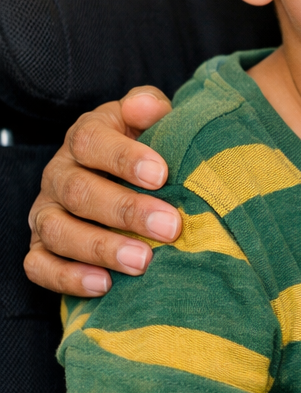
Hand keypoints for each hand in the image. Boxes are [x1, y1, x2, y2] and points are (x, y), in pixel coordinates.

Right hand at [25, 87, 180, 296]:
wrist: (126, 182)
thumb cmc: (145, 151)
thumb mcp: (150, 122)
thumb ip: (150, 108)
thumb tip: (146, 107)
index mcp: (84, 137)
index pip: (90, 140)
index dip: (124, 157)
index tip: (161, 175)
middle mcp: (59, 174)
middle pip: (79, 191)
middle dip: (126, 211)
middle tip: (169, 227)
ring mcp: (46, 212)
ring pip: (58, 231)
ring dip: (101, 248)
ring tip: (143, 261)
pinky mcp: (40, 248)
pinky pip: (39, 266)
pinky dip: (68, 278)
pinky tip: (105, 285)